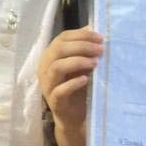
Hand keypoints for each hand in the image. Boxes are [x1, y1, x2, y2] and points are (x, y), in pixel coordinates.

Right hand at [39, 29, 98, 145]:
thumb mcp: (81, 66)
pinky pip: (60, 90)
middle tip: (100, 50)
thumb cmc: (77, 88)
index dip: (81, 35)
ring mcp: (48, 85)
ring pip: (57, 67)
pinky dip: (73, 83)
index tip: (100, 38)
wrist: (74, 117)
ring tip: (95, 63)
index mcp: (50, 56)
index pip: (62, 38)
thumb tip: (91, 28)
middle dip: (81, 47)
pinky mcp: (54, 101)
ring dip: (77, 62)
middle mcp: (45, 68)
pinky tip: (86, 79)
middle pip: (59, 50)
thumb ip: (83, 49)